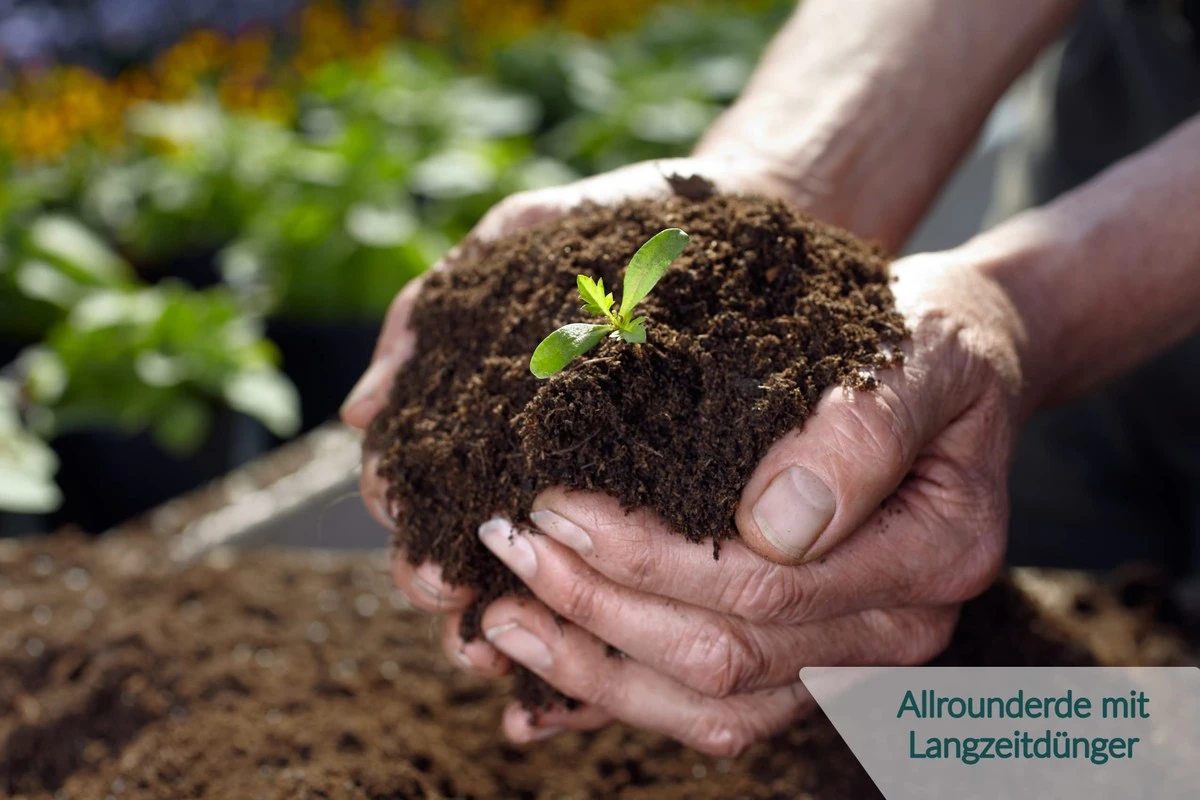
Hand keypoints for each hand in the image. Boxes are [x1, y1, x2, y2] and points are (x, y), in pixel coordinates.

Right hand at [341, 154, 809, 689]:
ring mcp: (593, 490)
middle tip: (450, 595)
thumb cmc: (629, 219)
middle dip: (440, 579)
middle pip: (459, 541)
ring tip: (496, 649)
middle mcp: (531, 458)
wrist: (753, 212)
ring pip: (527, 579)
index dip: (405, 513)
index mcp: (488, 405)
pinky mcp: (663, 514)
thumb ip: (436, 308)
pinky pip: (613, 586)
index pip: (418, 477)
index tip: (413, 534)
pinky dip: (581, 634)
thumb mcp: (527, 237)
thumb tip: (359, 408)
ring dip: (499, 622)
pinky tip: (565, 679)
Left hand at [456, 250, 1028, 752]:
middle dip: (598, 608)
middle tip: (507, 545)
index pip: (765, 584)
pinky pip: (713, 708)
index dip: (646, 556)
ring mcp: (850, 653)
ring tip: (500, 617)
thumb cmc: (928, 341)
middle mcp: (895, 627)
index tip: (556, 502)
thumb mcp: (919, 351)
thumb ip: (863, 430)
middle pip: (725, 655)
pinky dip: (621, 702)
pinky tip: (535, 696)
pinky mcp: (807, 656)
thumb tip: (774, 522)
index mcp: (931, 554)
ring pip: (711, 705)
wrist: (953, 356)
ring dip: (594, 670)